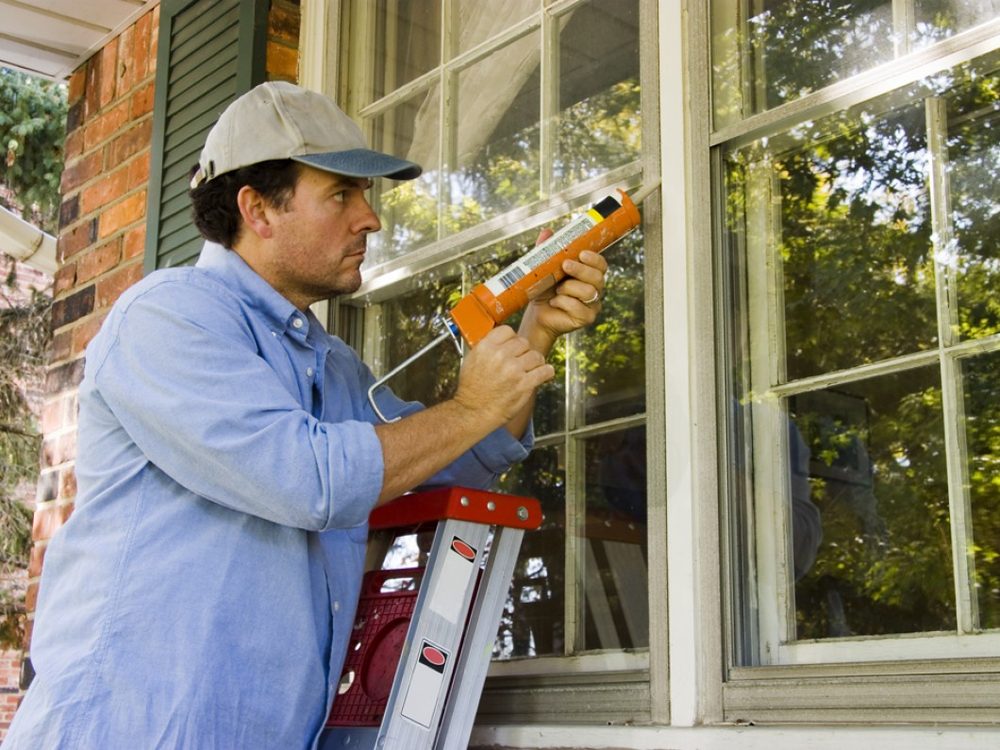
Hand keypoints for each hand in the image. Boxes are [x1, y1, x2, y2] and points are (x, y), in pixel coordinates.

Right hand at [453, 325, 554, 426]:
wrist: (473, 412)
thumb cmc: (471, 390)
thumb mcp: (471, 360)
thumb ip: (487, 347)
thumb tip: (502, 341)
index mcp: (486, 347)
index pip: (508, 331)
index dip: (512, 339)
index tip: (513, 347)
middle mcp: (500, 356)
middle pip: (524, 342)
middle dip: (524, 352)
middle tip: (522, 361)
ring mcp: (513, 370)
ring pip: (536, 356)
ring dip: (536, 362)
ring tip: (532, 369)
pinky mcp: (524, 384)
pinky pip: (545, 371)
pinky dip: (546, 373)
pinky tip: (542, 375)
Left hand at [518, 229, 608, 352]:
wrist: (537, 314)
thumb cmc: (544, 290)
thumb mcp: (544, 268)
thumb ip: (547, 251)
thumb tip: (547, 232)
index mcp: (589, 274)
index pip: (601, 265)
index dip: (594, 259)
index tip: (581, 253)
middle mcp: (595, 289)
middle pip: (598, 277)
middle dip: (581, 270)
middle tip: (565, 265)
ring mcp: (593, 305)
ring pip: (589, 292)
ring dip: (569, 288)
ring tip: (556, 289)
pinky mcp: (586, 318)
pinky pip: (579, 308)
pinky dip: (563, 302)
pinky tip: (554, 302)